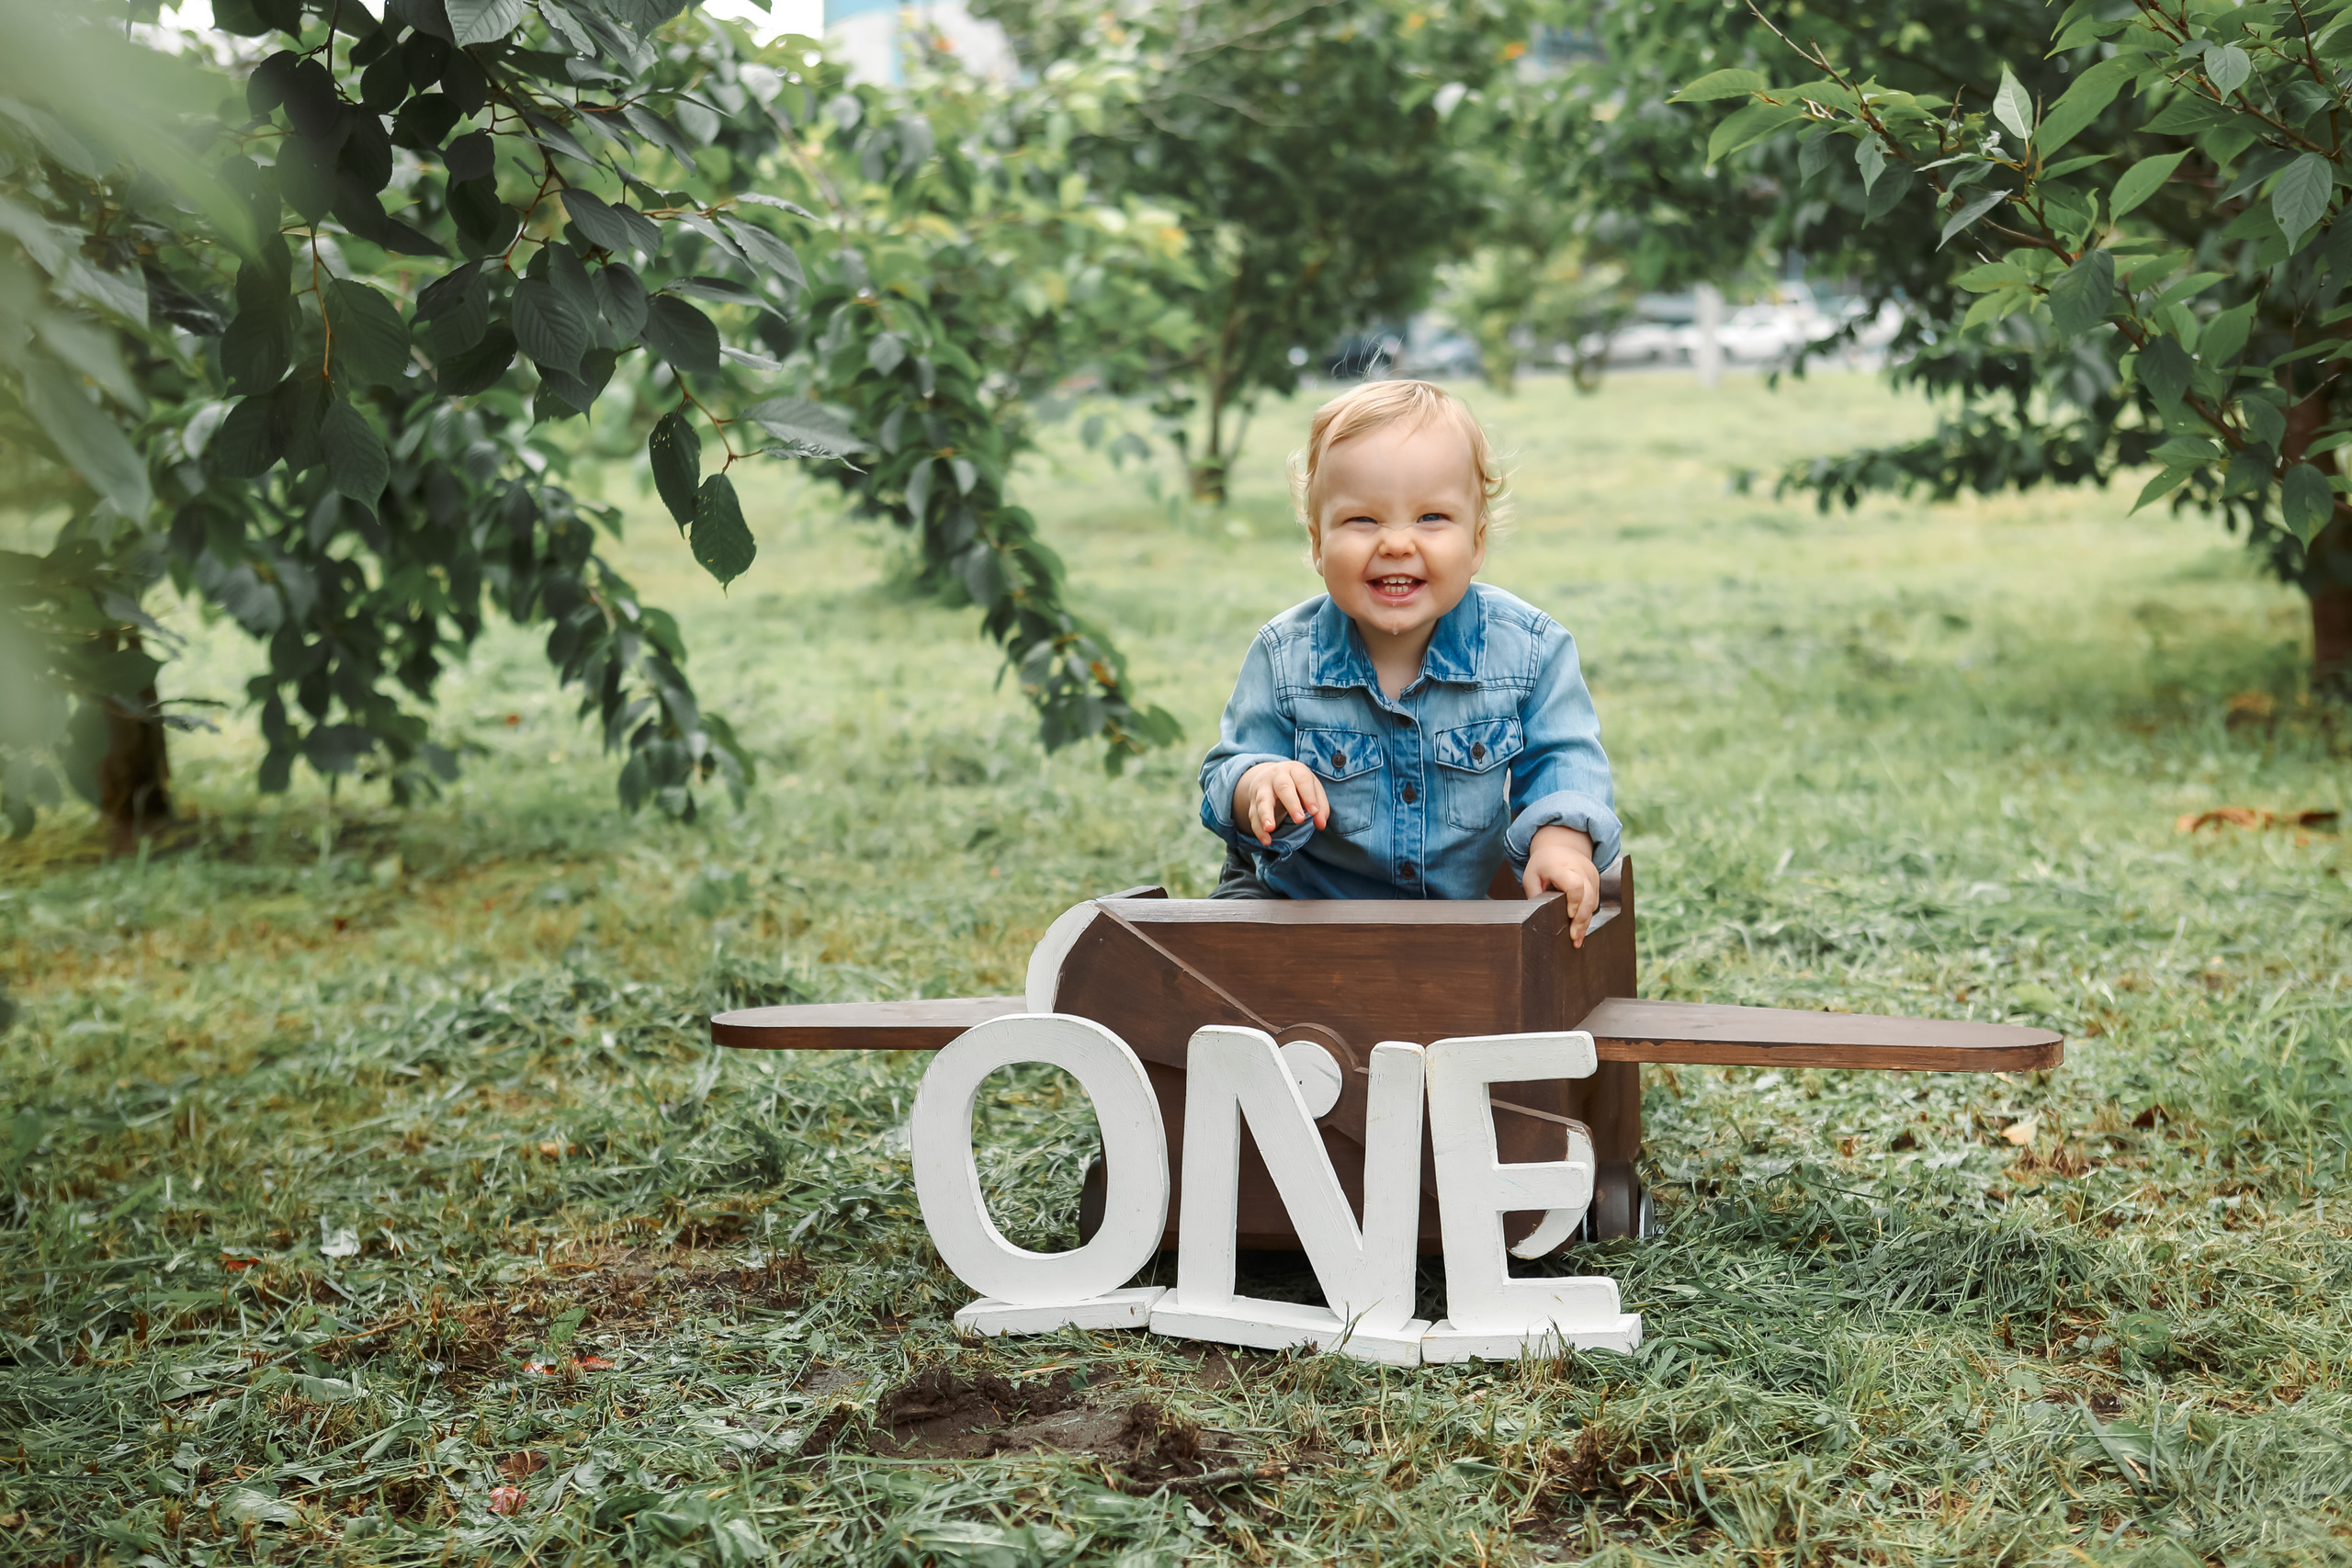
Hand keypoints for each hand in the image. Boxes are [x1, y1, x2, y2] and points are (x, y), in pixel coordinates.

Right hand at [1233, 760, 1328, 846]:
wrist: (1270, 777)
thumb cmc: (1297, 784)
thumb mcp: (1311, 788)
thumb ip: (1320, 805)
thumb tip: (1321, 824)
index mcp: (1294, 770)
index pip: (1302, 780)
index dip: (1309, 796)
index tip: (1314, 812)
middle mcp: (1276, 776)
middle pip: (1283, 787)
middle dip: (1291, 803)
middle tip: (1300, 820)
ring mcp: (1262, 789)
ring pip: (1263, 801)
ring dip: (1266, 815)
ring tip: (1270, 829)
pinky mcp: (1253, 802)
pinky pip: (1254, 816)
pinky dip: (1259, 829)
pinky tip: (1266, 840)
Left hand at [1522, 824, 1599, 945]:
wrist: (1561, 845)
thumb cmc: (1543, 864)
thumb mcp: (1531, 876)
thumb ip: (1535, 895)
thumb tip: (1539, 917)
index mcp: (1561, 866)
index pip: (1574, 885)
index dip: (1574, 902)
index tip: (1568, 915)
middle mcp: (1580, 870)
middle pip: (1587, 897)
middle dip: (1581, 920)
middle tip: (1574, 937)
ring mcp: (1591, 875)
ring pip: (1593, 902)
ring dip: (1585, 921)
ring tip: (1577, 939)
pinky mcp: (1596, 881)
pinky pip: (1594, 901)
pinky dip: (1588, 915)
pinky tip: (1580, 928)